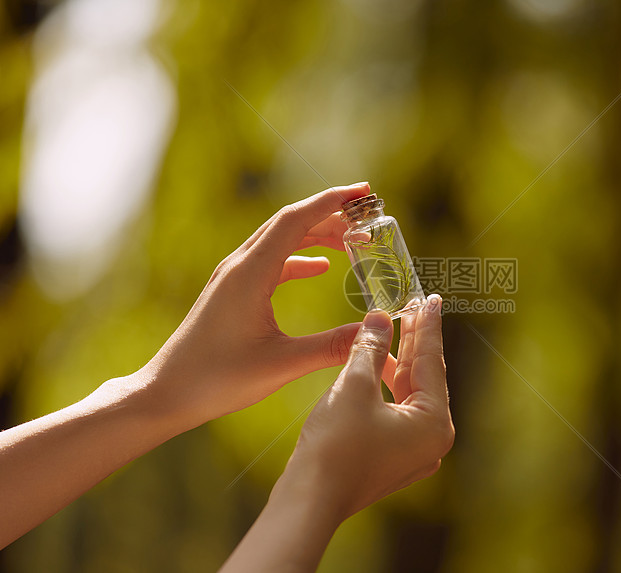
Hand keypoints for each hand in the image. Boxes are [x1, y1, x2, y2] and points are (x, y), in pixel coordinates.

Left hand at [130, 182, 373, 429]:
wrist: (166, 393)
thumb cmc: (217, 379)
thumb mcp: (281, 364)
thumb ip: (330, 347)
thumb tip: (373, 332)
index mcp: (250, 273)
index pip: (295, 220)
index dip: (331, 201)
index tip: (363, 191)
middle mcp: (239, 266)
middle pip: (290, 223)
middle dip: (330, 213)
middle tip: (366, 216)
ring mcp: (233, 277)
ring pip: (280, 240)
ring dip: (316, 234)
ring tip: (352, 239)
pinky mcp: (232, 292)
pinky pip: (272, 262)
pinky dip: (299, 258)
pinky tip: (320, 268)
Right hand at [219, 296, 453, 571]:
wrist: (309, 501)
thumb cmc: (335, 444)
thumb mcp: (354, 384)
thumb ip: (372, 346)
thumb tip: (380, 317)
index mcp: (435, 423)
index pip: (432, 361)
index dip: (428, 325)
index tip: (432, 297)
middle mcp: (432, 440)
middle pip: (423, 378)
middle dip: (414, 340)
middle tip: (414, 304)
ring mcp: (413, 452)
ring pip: (407, 394)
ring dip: (395, 361)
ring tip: (388, 327)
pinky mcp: (392, 457)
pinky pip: (395, 411)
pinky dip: (384, 385)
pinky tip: (371, 363)